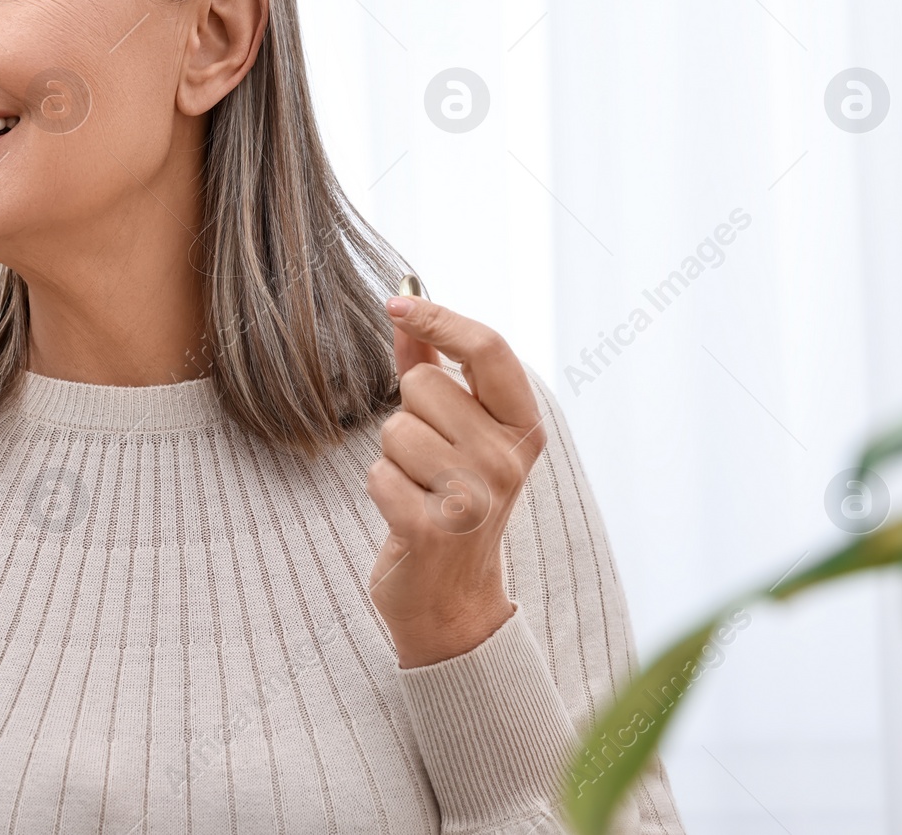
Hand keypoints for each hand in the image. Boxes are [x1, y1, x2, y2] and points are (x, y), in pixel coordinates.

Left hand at [365, 294, 547, 667]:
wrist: (452, 599)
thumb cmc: (450, 503)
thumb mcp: (457, 434)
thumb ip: (434, 366)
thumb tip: (405, 305)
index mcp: (523, 426)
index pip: (489, 348)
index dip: (440, 317)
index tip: (396, 303)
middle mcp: (508, 457)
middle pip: (424, 383)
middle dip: (409, 414)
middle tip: (429, 461)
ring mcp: (476, 495)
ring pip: (396, 429)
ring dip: (393, 459)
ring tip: (419, 491)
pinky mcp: (436, 529)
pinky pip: (378, 474)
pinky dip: (381, 492)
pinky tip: (406, 518)